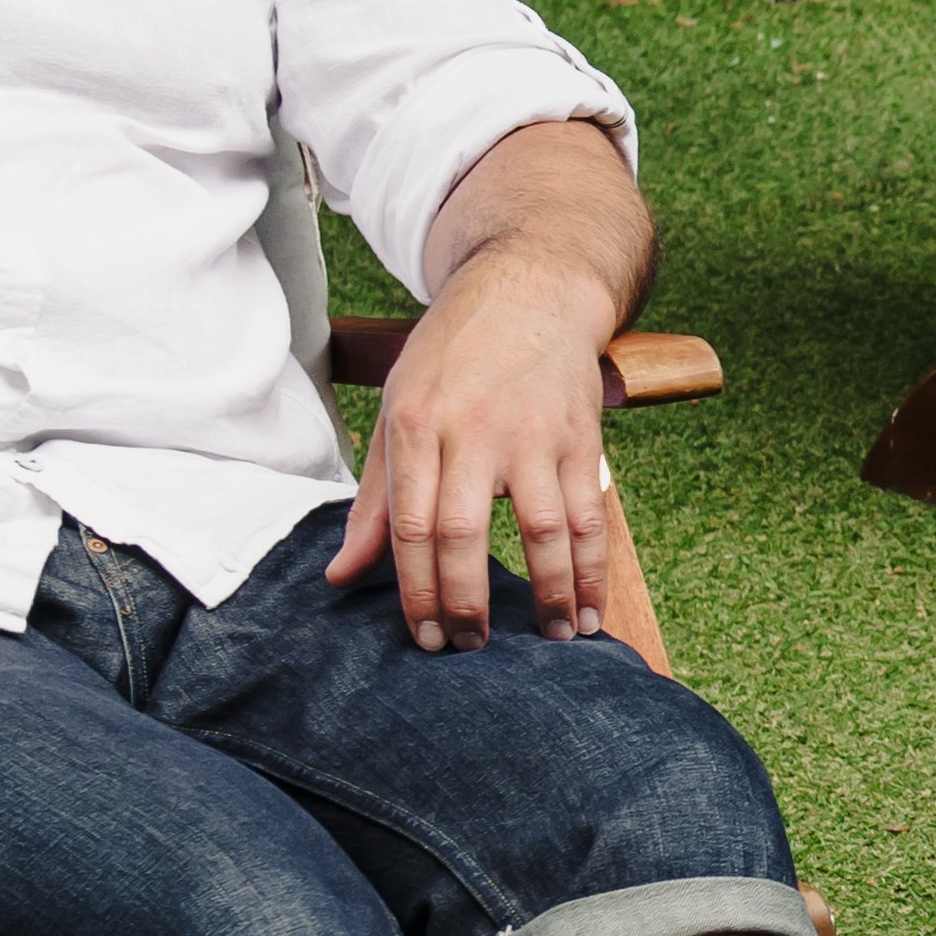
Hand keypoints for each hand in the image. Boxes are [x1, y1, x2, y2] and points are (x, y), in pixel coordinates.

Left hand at [332, 233, 620, 643]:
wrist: (531, 288)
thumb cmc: (453, 357)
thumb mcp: (397, 410)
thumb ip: (375, 501)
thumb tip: (341, 576)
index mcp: (417, 425)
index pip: (410, 527)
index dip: (416, 591)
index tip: (426, 638)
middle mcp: (473, 429)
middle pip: (465, 533)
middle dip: (467, 602)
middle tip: (470, 647)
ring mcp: (533, 433)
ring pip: (541, 528)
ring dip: (550, 593)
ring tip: (552, 640)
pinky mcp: (580, 436)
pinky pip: (589, 513)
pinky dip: (593, 566)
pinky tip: (591, 607)